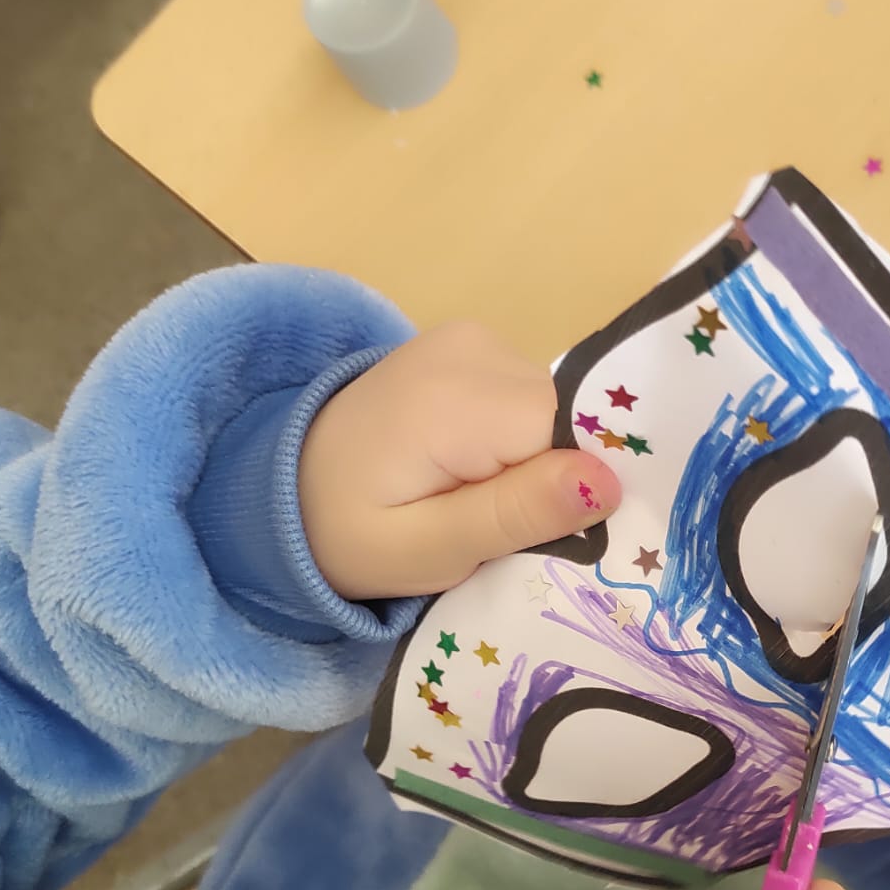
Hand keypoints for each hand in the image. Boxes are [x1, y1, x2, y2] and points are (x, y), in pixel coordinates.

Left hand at [298, 322, 620, 601]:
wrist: (281, 486)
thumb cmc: (350, 533)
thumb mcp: (425, 551)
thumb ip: (514, 515)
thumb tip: (608, 482)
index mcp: (454, 400)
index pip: (570, 439)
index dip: (562, 494)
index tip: (525, 535)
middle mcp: (472, 348)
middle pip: (565, 419)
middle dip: (545, 478)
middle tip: (485, 523)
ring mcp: (472, 337)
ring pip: (553, 409)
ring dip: (531, 460)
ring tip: (469, 494)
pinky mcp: (471, 342)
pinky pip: (529, 395)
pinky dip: (516, 437)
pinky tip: (469, 463)